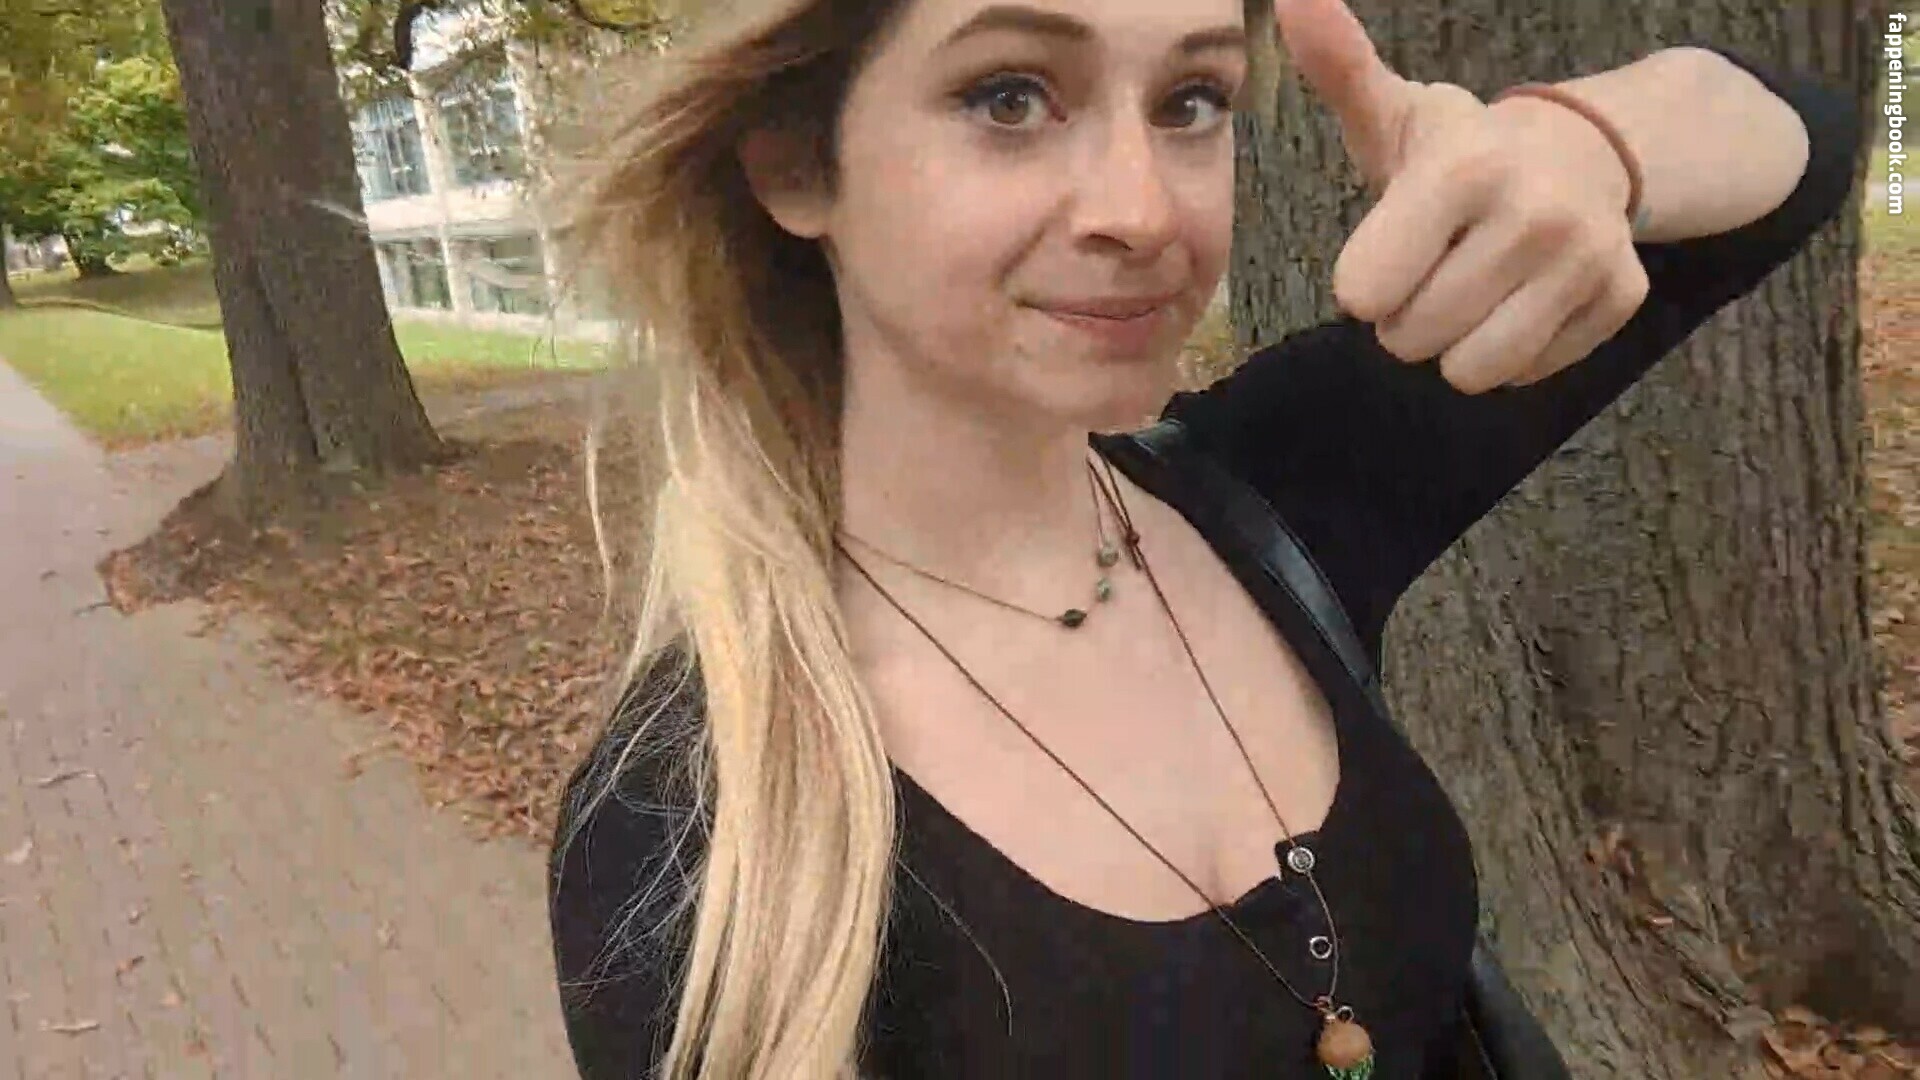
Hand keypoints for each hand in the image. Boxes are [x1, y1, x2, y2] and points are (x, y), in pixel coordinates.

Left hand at [1274, 0, 1651, 392]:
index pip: (1363, 293)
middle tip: (1431, 269)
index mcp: (1463, 169)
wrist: (1580, 152)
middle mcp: (1535, 212)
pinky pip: (1525, 374)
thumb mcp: (1392, 114)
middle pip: (1410, 337)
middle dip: (1405, 318)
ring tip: (1467, 292)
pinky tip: (1518, 297)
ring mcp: (1586, 257)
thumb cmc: (1458, 149)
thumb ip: (1338, 67)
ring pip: (1470, 370)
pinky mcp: (1621, 298)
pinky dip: (1512, 353)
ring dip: (1452, 347)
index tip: (1389, 249)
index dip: (1364, 283)